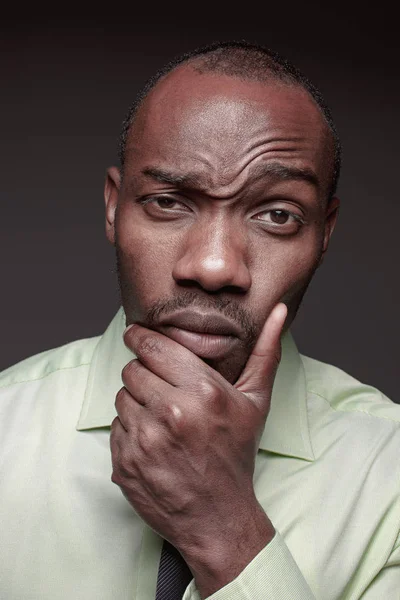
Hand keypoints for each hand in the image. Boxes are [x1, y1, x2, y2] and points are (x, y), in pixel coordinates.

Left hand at [110, 303, 286, 596]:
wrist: (218, 517)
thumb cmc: (236, 455)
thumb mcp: (255, 402)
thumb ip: (264, 352)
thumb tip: (280, 311)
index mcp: (202, 391)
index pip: (153, 346)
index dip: (140, 336)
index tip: (136, 333)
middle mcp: (171, 411)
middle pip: (132, 368)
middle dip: (142, 371)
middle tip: (159, 385)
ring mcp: (145, 438)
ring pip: (121, 395)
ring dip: (136, 400)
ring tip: (160, 416)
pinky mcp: (125, 461)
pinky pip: (115, 425)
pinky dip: (129, 427)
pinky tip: (153, 439)